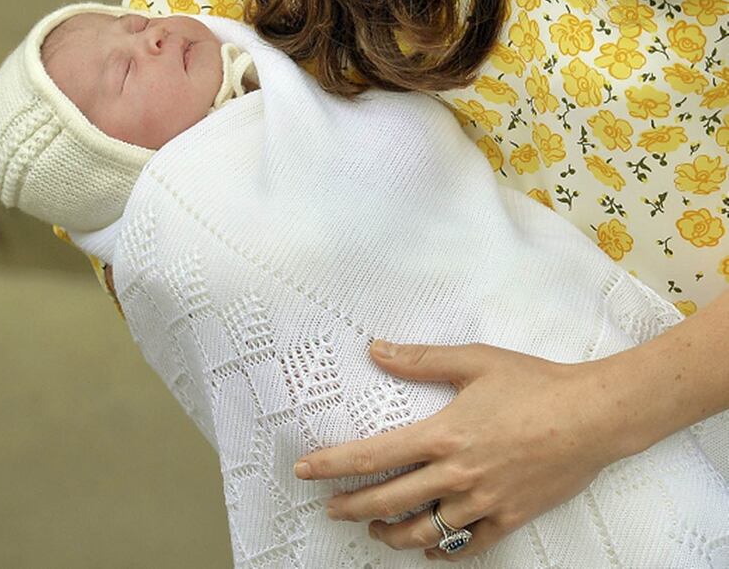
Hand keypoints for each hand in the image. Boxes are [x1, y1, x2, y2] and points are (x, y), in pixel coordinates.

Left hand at [293, 341, 624, 560]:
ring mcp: (483, 502)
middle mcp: (456, 475)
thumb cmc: (534, 384)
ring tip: (374, 529)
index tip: (304, 471)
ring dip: (390, 535)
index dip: (332, 465)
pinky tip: (429, 548)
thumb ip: (420, 360)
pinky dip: (442, 552)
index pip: (372, 456)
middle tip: (329, 508)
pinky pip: (467, 547)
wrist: (594, 415)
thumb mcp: (474, 362)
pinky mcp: (509, 518)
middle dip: (350, 508)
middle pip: (387, 501)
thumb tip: (376, 350)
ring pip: (422, 533)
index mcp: (443, 435)